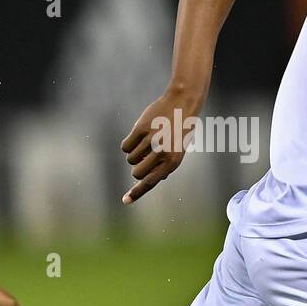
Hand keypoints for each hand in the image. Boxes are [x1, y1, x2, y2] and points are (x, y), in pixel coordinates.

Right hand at [120, 87, 203, 203]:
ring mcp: (151, 140)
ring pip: (130, 158)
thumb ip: (163, 167)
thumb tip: (147, 179)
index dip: (136, 193)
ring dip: (135, 153)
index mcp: (172, 162)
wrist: (182, 104)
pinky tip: (139, 135)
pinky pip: (125, 146)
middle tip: (144, 157)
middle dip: (137, 168)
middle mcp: (162, 153)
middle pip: (136, 172)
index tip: (124, 201)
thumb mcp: (177, 152)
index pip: (150, 182)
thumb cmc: (180, 131)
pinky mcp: (141, 129)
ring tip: (148, 141)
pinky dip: (129, 144)